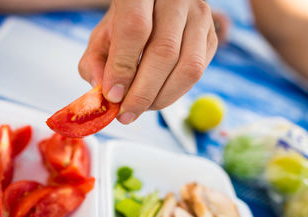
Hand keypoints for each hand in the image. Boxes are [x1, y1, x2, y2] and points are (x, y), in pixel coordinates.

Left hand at [79, 0, 217, 123]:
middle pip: (164, 52)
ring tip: (141, 108)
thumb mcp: (102, 36)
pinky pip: (197, 73)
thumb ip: (95, 62)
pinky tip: (157, 96)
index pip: (135, 28)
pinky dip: (175, 92)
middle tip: (126, 114)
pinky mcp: (211, 36)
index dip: (123, 67)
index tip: (113, 96)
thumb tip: (107, 94)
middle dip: (142, 93)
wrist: (156, 6)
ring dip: (162, 98)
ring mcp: (199, 17)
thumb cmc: (126, 23)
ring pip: (188, 67)